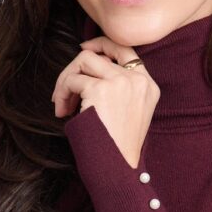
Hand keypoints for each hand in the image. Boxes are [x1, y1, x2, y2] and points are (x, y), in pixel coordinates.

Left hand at [52, 34, 159, 167]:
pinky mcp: (101, 89)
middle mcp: (138, 79)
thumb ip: (120, 88)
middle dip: (75, 68)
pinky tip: (64, 113)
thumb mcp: (130, 112)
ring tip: (62, 104)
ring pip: (84, 61)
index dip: (102, 45)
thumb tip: (88, 64)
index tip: (84, 49)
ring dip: (66, 81)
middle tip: (64, 89)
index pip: (126, 49)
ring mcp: (121, 82)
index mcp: (149, 85)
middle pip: (98, 53)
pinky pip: (73, 80)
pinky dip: (62, 94)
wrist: (118, 167)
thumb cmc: (118, 147)